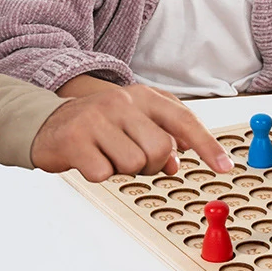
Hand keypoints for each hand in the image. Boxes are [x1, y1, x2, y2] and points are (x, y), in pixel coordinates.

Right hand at [30, 85, 233, 182]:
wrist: (46, 122)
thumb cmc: (99, 125)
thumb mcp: (134, 123)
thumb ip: (162, 137)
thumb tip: (178, 162)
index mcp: (144, 96)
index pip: (184, 121)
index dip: (207, 145)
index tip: (225, 166)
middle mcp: (124, 101)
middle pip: (161, 150)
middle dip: (151, 164)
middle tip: (131, 157)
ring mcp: (99, 118)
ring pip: (134, 164)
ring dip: (123, 170)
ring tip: (107, 154)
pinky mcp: (75, 138)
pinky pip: (104, 174)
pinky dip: (99, 175)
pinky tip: (88, 159)